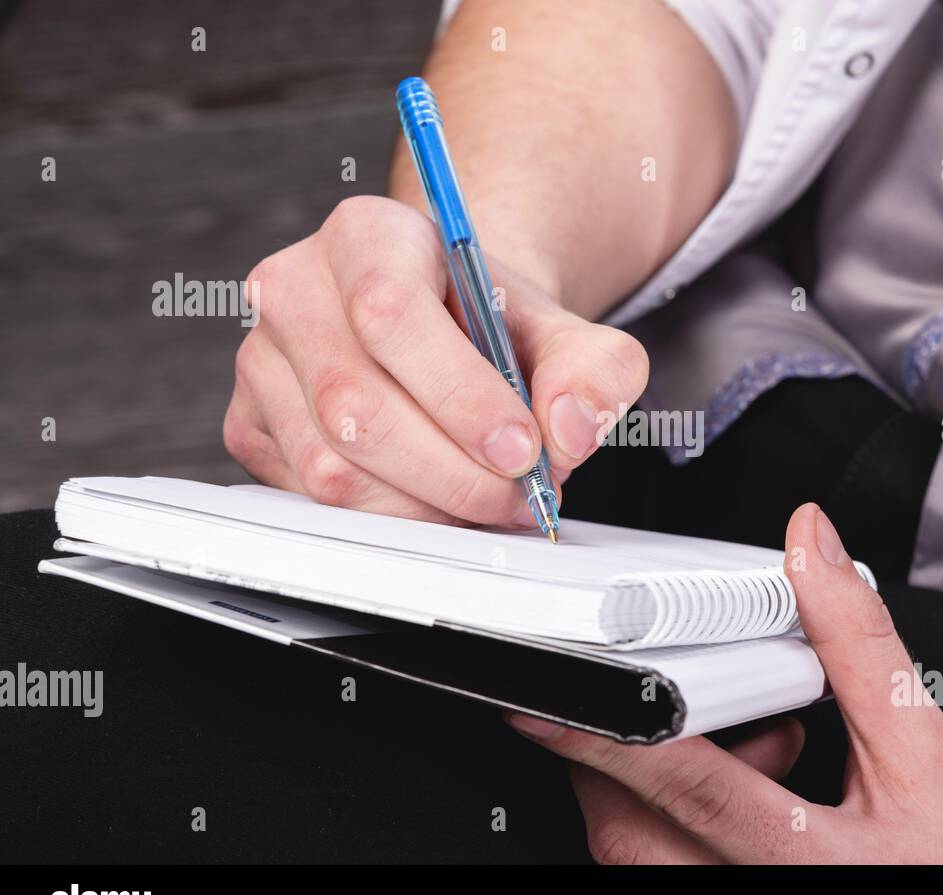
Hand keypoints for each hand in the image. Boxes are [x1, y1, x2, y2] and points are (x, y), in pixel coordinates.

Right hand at [223, 195, 648, 524]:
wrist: (448, 329)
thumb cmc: (493, 325)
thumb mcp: (569, 330)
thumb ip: (597, 369)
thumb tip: (567, 431)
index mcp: (367, 235)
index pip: (391, 315)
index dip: (460, 396)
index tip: (523, 449)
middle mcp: (294, 289)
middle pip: (355, 406)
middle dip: (452, 473)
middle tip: (518, 496)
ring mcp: (261, 361)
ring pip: (331, 466)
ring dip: (424, 505)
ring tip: (486, 498)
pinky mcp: (251, 426)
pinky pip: (311, 497)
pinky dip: (387, 517)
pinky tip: (435, 499)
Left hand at [507, 503, 942, 863]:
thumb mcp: (928, 745)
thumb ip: (859, 643)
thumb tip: (811, 553)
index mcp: (809, 862)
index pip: (681, 787)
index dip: (606, 732)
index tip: (541, 698)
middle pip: (634, 840)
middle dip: (620, 763)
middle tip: (647, 704)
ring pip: (649, 861)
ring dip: (658, 792)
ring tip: (748, 748)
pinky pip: (685, 870)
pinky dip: (688, 822)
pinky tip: (757, 785)